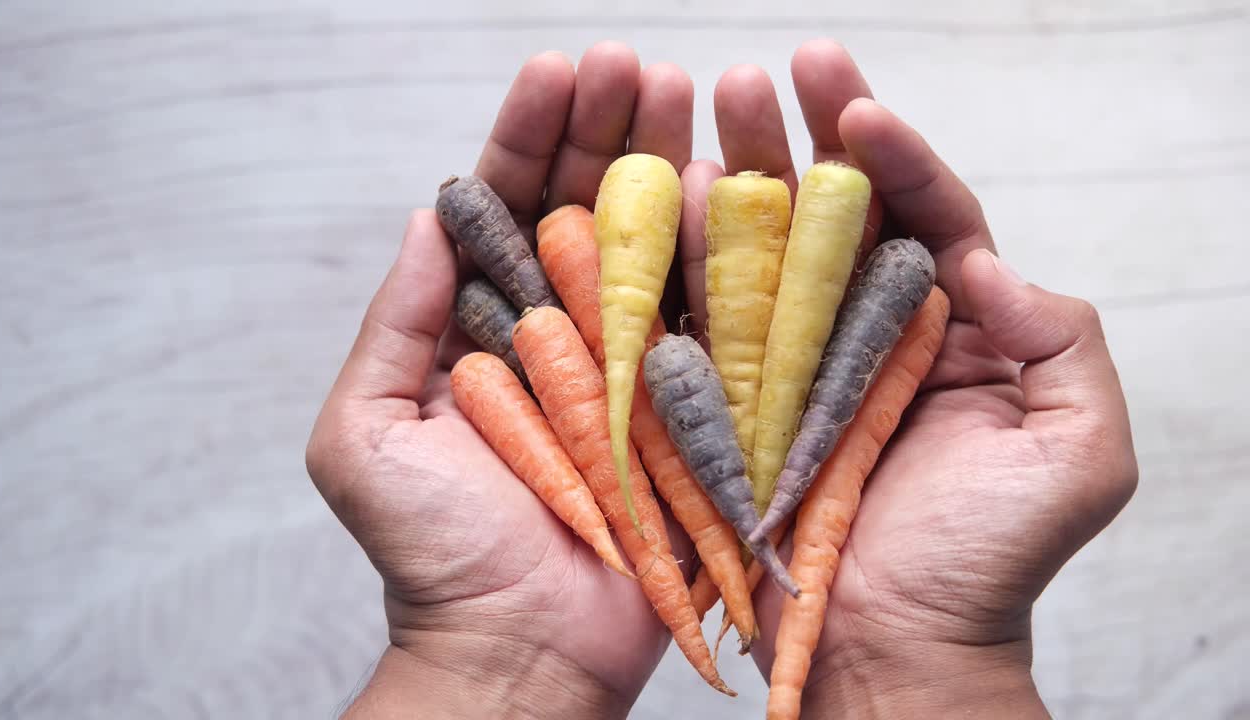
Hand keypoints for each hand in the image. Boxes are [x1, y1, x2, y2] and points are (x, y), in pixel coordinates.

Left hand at [306, 43, 695, 719]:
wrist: (519, 652)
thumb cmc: (434, 556)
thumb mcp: (368, 437)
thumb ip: (396, 324)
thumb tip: (430, 215)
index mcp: (484, 329)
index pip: (507, 209)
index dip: (530, 137)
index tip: (558, 72)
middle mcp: (562, 335)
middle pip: (589, 210)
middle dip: (609, 132)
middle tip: (638, 66)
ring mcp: (630, 368)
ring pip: (655, 249)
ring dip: (673, 169)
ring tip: (694, 97)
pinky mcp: (690, 410)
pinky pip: (710, 324)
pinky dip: (723, 259)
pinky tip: (737, 187)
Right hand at [675, 41, 1137, 716]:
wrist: (893, 650)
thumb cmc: (986, 563)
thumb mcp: (1076, 453)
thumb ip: (1062, 342)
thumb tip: (982, 261)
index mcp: (955, 329)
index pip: (926, 215)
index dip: (893, 153)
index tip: (852, 105)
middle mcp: (870, 334)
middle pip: (834, 214)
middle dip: (797, 136)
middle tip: (757, 74)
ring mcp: (795, 367)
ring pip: (763, 255)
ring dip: (732, 180)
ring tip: (698, 114)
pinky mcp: (733, 405)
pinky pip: (708, 325)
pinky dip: (683, 266)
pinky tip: (659, 205)